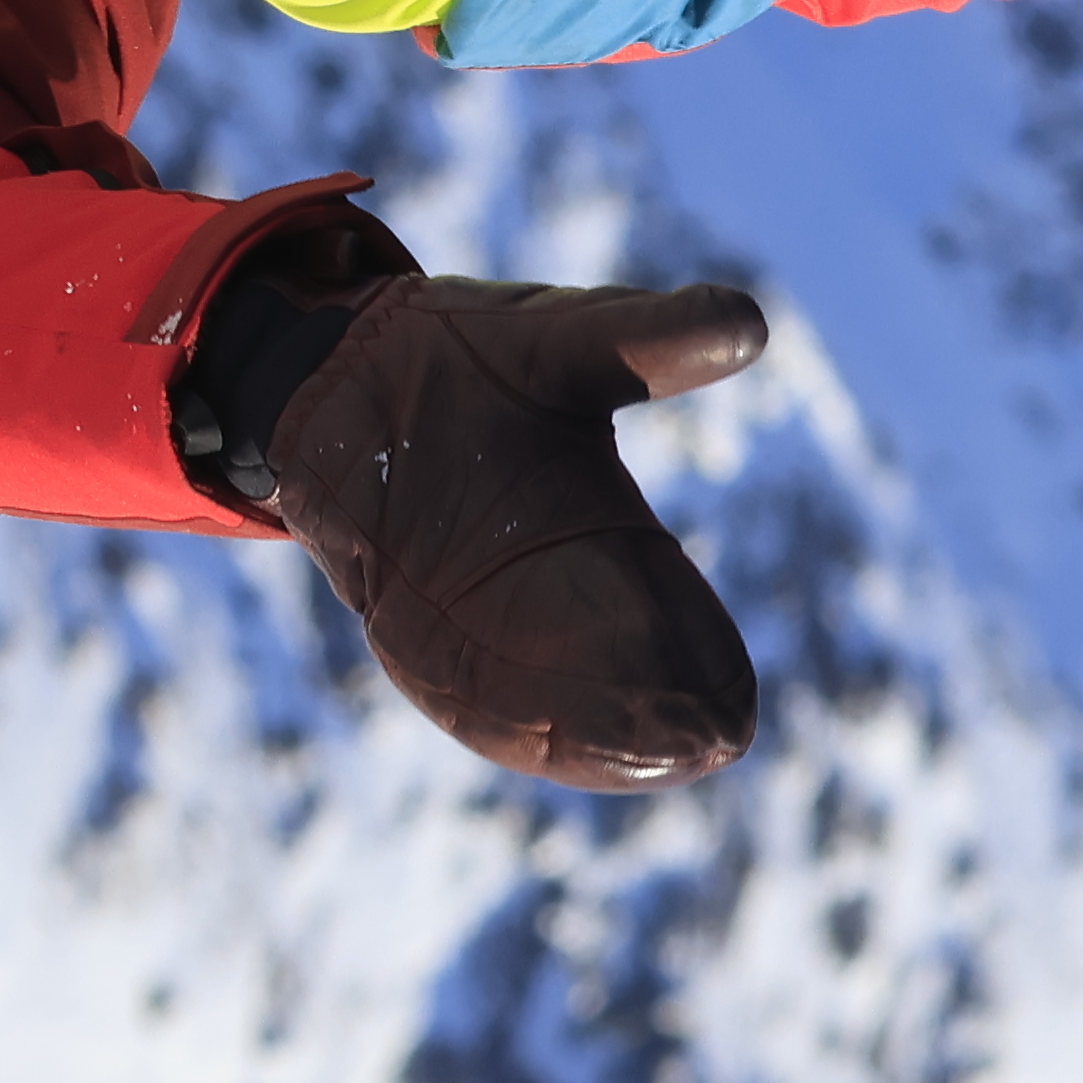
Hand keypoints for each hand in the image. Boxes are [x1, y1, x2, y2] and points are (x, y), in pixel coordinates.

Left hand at [199, 248, 767, 786]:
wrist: (331, 372)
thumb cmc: (459, 352)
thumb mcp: (566, 338)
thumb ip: (650, 338)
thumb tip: (751, 323)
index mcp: (604, 529)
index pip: (675, 616)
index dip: (704, 657)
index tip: (733, 706)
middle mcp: (550, 588)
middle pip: (618, 674)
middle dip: (654, 713)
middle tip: (696, 743)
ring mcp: (477, 616)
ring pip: (546, 700)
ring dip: (591, 735)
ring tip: (641, 759)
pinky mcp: (406, 629)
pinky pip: (460, 695)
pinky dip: (502, 723)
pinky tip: (545, 745)